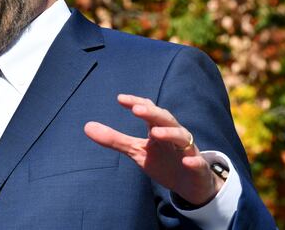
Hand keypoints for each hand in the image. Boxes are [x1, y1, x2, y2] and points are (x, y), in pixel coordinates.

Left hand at [84, 94, 224, 205]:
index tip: (120, 99)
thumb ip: (114, 139)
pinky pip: (197, 162)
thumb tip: (86, 126)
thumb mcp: (136, 150)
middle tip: (137, 109)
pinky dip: (193, 160)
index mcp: (158, 128)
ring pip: (182, 137)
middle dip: (152, 113)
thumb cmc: (162, 161)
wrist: (190, 184)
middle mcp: (174, 134)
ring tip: (155, 132)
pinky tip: (187, 160)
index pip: (149, 110)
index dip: (136, 103)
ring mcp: (188, 150)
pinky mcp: (197, 167)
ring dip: (170, 133)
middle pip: (165, 118)